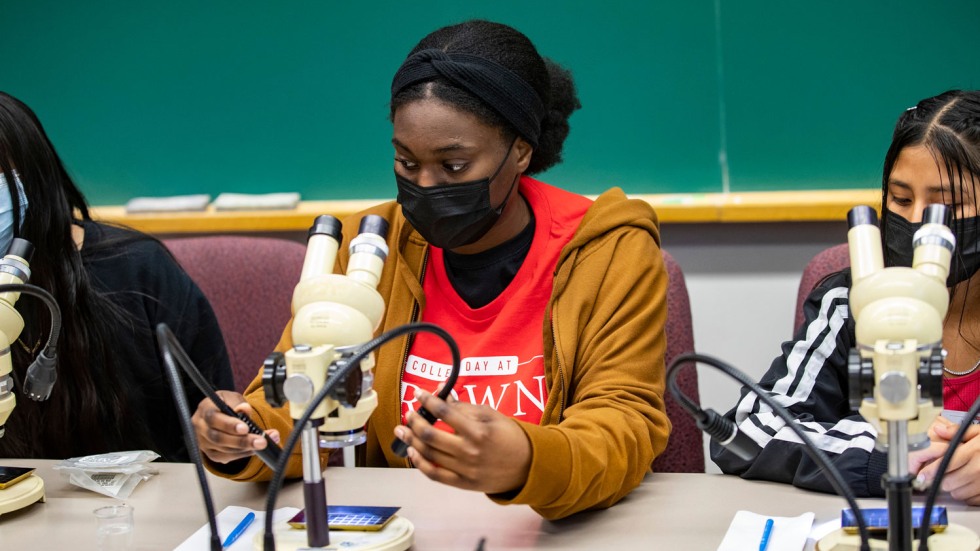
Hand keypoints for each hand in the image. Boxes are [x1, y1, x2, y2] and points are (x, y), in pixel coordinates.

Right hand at [192, 390, 279, 463]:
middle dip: (242, 441)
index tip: (246, 428)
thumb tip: (245, 409)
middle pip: (218, 438)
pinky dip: (243, 453)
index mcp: (204, 410)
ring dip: (246, 448)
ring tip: (263, 443)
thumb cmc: (224, 403)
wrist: (218, 413)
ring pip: (224, 450)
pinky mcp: (211, 453)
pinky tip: (255, 449)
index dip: (229, 425)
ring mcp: (204, 443)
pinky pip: (227, 456)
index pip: (213, 418)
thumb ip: (237, 403)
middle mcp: (200, 428)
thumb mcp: (231, 398)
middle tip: (260, 441)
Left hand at [394, 391, 531, 493]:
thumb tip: (441, 393)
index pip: (445, 412)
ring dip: (411, 440)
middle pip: (431, 435)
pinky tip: (412, 452)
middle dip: (414, 421)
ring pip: (429, 454)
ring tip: (402, 430)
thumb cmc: (509, 436)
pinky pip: (435, 475)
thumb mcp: (490, 415)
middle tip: (409, 413)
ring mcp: (465, 469)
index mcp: (478, 431)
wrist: (527, 465)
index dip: (428, 400)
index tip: (418, 393)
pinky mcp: (463, 483)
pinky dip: (420, 463)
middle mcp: (469, 451)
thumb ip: (464, 406)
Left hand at [914, 419, 979, 504]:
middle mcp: (979, 468)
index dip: (930, 471)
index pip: (946, 464)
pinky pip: (971, 500)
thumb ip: (956, 431)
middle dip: (942, 479)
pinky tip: (969, 485)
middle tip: (943, 474)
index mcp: (974, 451)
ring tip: (958, 478)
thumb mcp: (977, 431)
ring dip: (954, 488)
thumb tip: (937, 430)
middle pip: (949, 482)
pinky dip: (967, 495)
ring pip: (958, 493)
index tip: (921, 475)